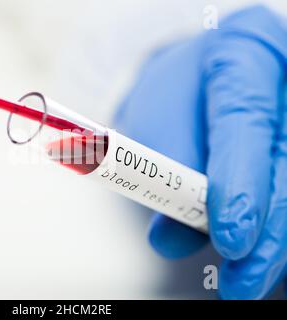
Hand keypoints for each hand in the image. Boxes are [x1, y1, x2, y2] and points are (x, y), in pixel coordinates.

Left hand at [114, 5, 286, 298]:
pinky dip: (278, 230)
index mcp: (242, 50)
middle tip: (241, 279)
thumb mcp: (156, 123)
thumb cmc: (175, 98)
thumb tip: (171, 239)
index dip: (240, 183)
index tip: (228, 238)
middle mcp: (282, 76)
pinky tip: (267, 258)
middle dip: (268, 230)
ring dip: (276, 241)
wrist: (197, 85)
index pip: (245, 119)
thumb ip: (165, 177)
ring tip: (246, 278)